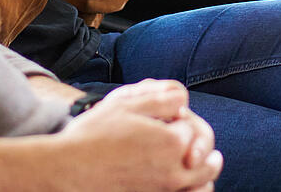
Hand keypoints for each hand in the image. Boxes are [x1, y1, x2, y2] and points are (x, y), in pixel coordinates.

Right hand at [60, 80, 221, 190]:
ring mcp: (166, 191)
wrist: (68, 172)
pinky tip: (188, 184)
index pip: (192, 127)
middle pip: (207, 160)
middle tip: (212, 153)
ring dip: (206, 174)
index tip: (167, 117)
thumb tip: (184, 101)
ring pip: (202, 185)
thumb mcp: (125, 103)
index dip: (180, 120)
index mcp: (173, 141)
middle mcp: (176, 170)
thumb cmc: (93, 136)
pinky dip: (193, 190)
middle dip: (206, 150)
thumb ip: (161, 97)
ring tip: (208, 167)